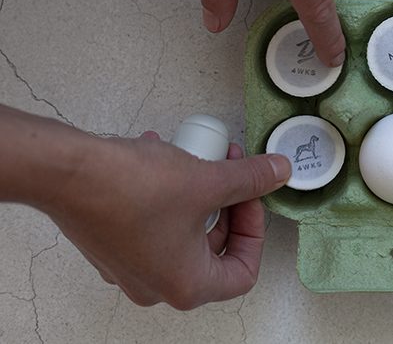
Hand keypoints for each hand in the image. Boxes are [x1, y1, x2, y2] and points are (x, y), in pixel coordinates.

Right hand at [43, 132, 290, 309]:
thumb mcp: (208, 180)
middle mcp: (156, 285)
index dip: (255, 231)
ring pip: (185, 231)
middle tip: (230, 165)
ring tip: (198, 154)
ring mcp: (132, 266)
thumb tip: (278, 172)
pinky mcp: (114, 244)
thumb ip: (251, 180)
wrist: (66, 172)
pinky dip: (169, 192)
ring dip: (200, 192)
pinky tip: (163, 155)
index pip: (243, 272)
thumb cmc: (131, 188)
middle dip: (229, 202)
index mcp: (186, 285)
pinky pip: (156, 222)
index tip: (252, 197)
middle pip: (214, 249)